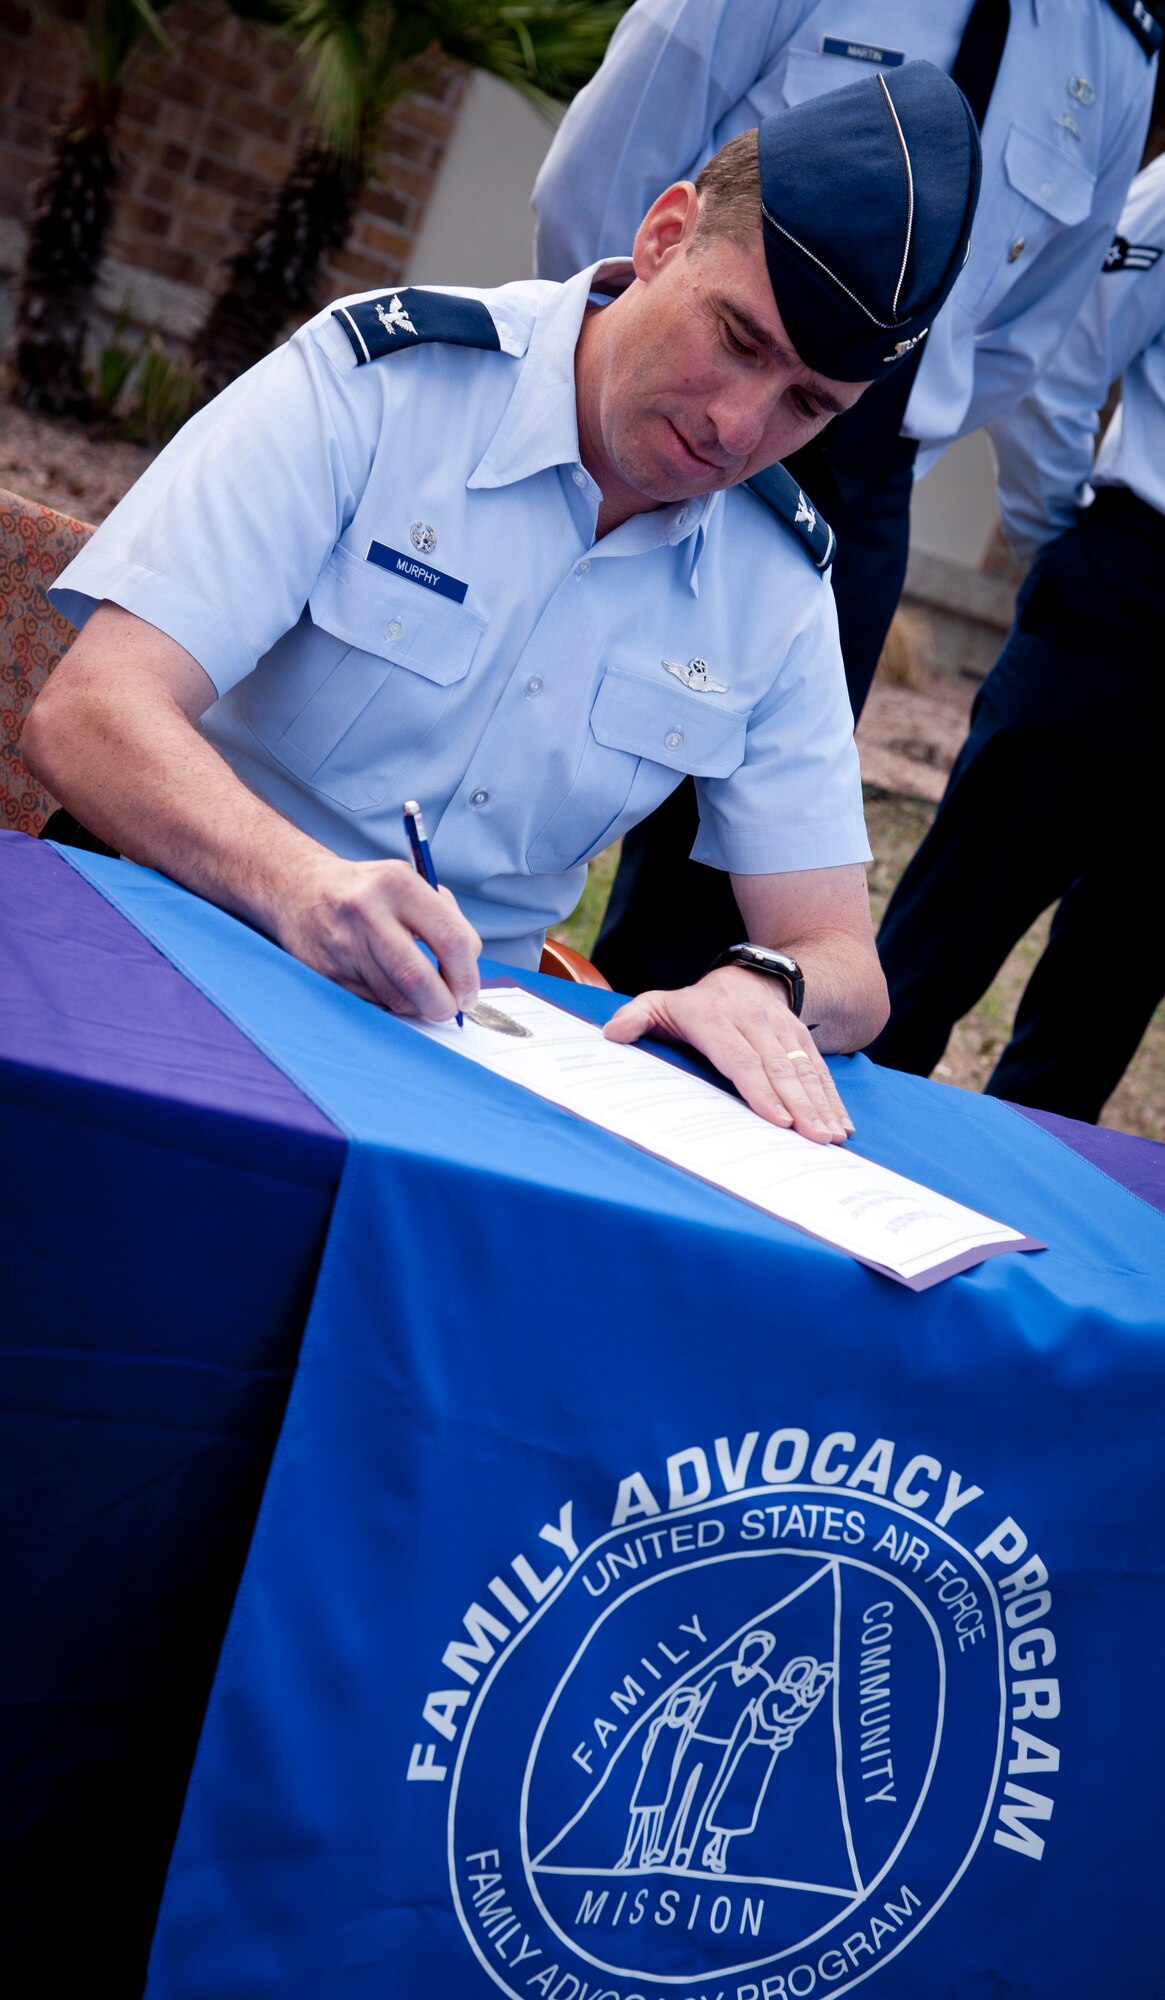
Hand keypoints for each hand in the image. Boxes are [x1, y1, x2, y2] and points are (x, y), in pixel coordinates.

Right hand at [279, 853, 481, 1019]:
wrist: (301, 890)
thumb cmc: (368, 891)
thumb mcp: (410, 884)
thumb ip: (446, 920)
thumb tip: (468, 973)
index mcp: (398, 883)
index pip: (451, 939)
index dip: (468, 975)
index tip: (470, 992)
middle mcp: (367, 911)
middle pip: (419, 978)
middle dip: (443, 1004)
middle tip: (450, 1009)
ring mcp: (343, 943)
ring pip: (396, 997)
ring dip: (417, 1006)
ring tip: (420, 994)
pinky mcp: (327, 971)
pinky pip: (372, 1002)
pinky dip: (389, 1002)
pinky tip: (386, 984)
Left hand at [603, 966, 852, 1142]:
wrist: (751, 974)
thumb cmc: (698, 1005)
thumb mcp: (661, 1003)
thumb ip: (636, 1017)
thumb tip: (612, 1034)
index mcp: (718, 1020)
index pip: (742, 1060)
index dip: (761, 1091)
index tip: (778, 1120)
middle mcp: (756, 1023)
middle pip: (780, 1069)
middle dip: (800, 1107)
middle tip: (815, 1139)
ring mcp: (784, 1030)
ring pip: (805, 1070)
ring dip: (821, 1106)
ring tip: (832, 1136)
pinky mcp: (803, 1038)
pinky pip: (820, 1068)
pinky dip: (833, 1098)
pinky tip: (842, 1124)